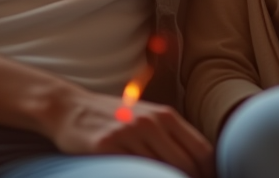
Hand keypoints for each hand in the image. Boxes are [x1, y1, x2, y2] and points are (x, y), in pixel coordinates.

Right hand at [47, 86, 213, 177]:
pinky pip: (132, 171)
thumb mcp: (146, 117)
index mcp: (165, 115)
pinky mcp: (106, 147)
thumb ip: (170, 135)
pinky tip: (137, 177)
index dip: (209, 172)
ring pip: (160, 171)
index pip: (201, 150)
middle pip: (185, 164)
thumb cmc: (112, 116)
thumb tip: (198, 162)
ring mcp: (128, 134)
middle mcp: (150, 123)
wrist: (69, 107)